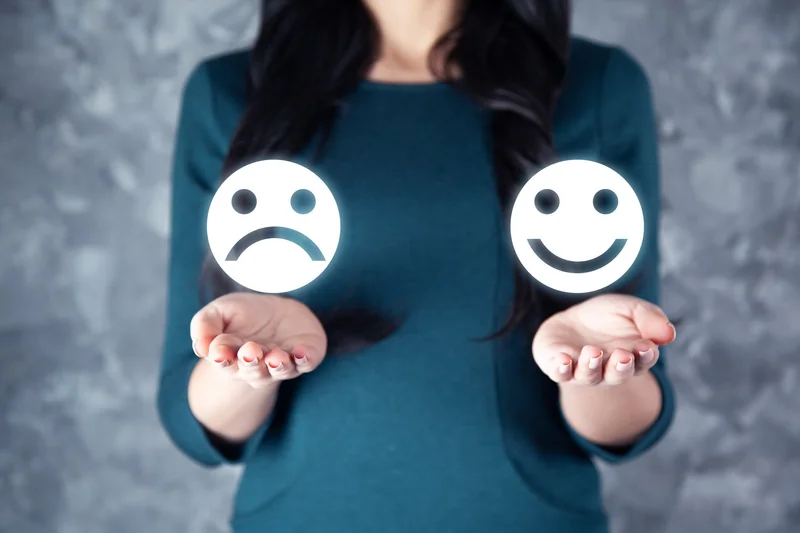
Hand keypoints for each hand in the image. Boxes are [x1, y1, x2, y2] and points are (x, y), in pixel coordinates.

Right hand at [190, 292, 326, 387]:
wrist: (278, 311)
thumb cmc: (244, 314)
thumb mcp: (219, 311)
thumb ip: (204, 324)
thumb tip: (200, 346)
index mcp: (232, 356)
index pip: (224, 359)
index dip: (222, 356)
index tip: (219, 351)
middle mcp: (257, 366)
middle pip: (252, 370)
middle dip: (251, 361)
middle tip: (250, 350)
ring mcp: (282, 363)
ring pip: (279, 370)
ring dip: (277, 365)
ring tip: (275, 357)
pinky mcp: (306, 356)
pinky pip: (306, 362)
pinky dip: (305, 359)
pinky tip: (301, 353)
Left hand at [532, 294, 675, 385]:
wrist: (573, 320)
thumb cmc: (607, 317)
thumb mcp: (630, 308)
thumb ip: (649, 318)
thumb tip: (669, 333)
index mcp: (632, 357)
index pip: (643, 360)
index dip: (645, 355)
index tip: (646, 346)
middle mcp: (608, 370)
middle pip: (617, 375)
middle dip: (620, 367)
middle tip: (622, 356)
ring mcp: (582, 371)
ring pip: (588, 375)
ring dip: (591, 366)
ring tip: (593, 352)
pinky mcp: (557, 366)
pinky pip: (559, 373)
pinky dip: (561, 369)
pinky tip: (564, 360)